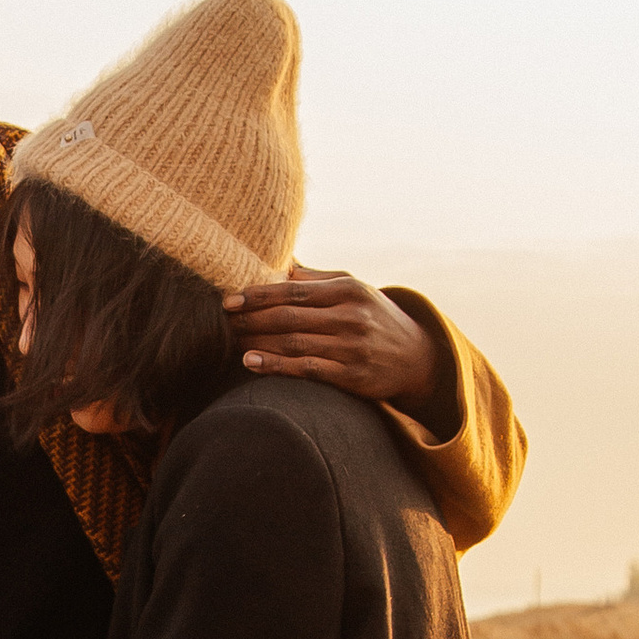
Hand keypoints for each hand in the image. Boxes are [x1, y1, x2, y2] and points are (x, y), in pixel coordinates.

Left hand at [221, 268, 445, 418]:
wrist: (416, 357)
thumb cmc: (373, 317)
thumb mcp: (352, 290)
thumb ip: (315, 279)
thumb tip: (276, 262)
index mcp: (348, 290)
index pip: (293, 290)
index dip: (257, 295)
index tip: (229, 299)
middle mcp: (351, 317)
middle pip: (289, 316)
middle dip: (251, 319)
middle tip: (222, 322)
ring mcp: (352, 347)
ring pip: (293, 343)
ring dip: (257, 342)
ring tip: (230, 341)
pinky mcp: (353, 376)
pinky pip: (306, 369)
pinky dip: (276, 366)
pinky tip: (251, 362)